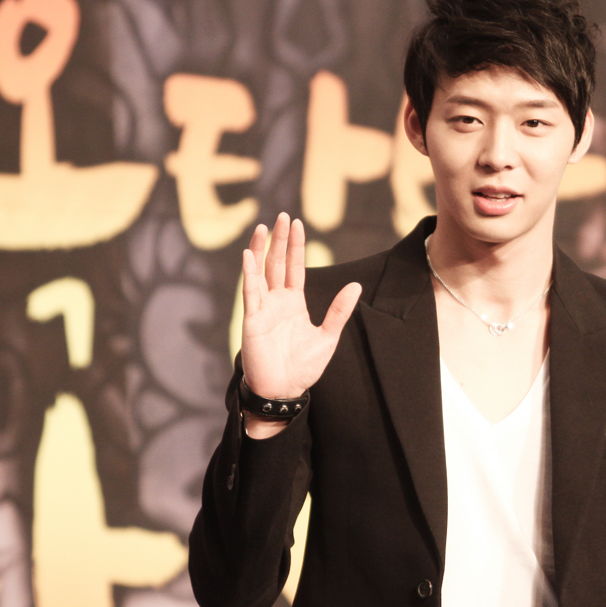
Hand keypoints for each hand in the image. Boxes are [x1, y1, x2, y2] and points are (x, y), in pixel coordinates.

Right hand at [240, 212, 361, 403]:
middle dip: (280, 240)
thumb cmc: (303, 367)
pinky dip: (249, 273)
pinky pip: (250, 292)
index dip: (296, 246)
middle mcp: (277, 301)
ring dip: (262, 250)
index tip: (297, 224)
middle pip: (278, 264)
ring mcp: (263, 308)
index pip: (295, 268)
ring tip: (264, 227)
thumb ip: (340, 310)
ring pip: (261, 272)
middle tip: (283, 216)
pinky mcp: (253, 319)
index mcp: (295, 303)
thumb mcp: (328, 336)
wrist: (284, 390)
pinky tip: (249, 254)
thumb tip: (355, 285)